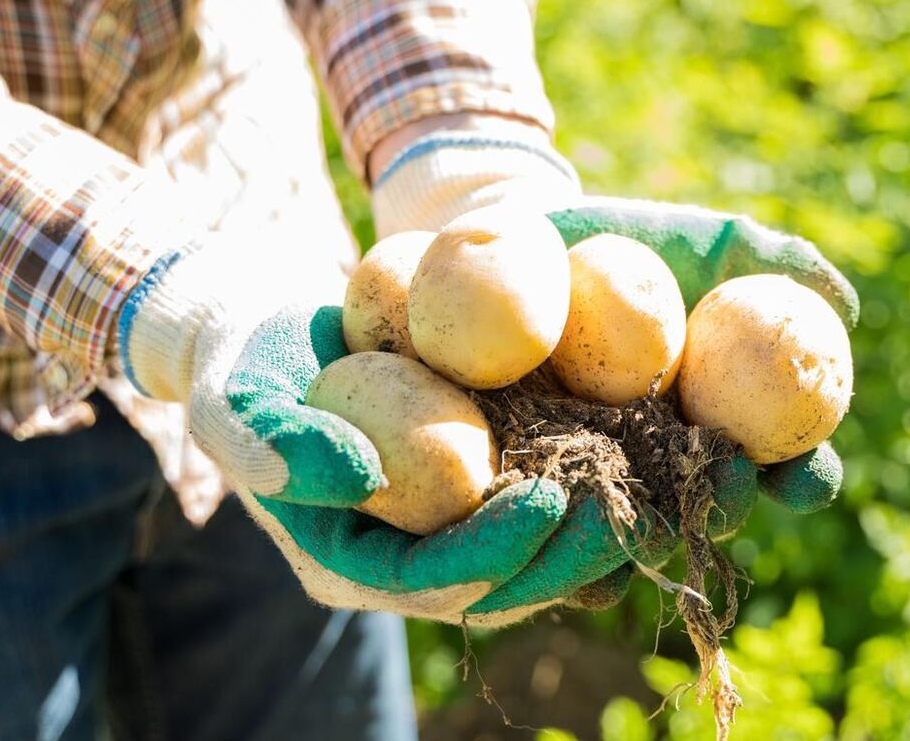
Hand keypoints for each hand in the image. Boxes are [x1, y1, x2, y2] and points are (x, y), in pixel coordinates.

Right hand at [115, 242, 635, 625]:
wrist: (273, 328)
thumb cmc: (244, 364)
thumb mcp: (237, 399)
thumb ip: (276, 444)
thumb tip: (358, 475)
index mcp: (352, 564)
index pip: (434, 580)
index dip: (497, 551)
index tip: (552, 499)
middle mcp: (414, 560)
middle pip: (508, 578)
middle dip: (577, 549)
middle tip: (635, 499)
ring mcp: (458, 525)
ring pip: (548, 547)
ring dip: (616, 521)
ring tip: (672, 482)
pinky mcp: (494, 482)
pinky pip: (564, 493)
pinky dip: (617, 473)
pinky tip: (671, 443)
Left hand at [369, 129, 856, 614]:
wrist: (509, 245)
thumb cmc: (621, 241)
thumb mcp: (696, 238)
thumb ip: (769, 260)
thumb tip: (842, 302)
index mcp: (723, 426)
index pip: (784, 466)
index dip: (806, 477)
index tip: (807, 470)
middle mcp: (667, 471)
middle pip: (711, 509)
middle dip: (727, 505)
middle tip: (730, 480)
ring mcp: (598, 487)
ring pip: (631, 529)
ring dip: (645, 530)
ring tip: (647, 514)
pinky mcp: (522, 492)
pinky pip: (541, 527)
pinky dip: (548, 529)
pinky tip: (550, 518)